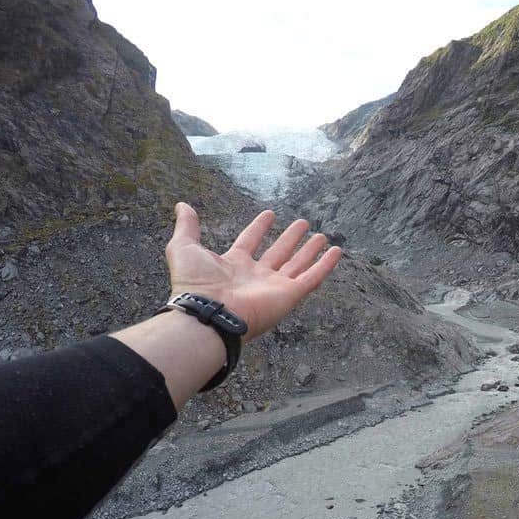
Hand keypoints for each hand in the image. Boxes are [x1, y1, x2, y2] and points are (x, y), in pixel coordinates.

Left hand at [165, 203, 341, 341]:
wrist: (208, 313)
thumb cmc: (194, 284)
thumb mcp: (184, 248)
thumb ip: (187, 227)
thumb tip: (182, 205)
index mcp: (234, 265)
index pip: (250, 242)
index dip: (259, 228)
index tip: (270, 214)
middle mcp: (256, 276)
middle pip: (278, 253)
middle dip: (290, 238)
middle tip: (303, 223)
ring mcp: (274, 286)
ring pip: (298, 264)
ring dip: (310, 250)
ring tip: (323, 236)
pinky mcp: (289, 295)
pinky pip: (312, 278)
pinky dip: (325, 265)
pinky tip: (336, 252)